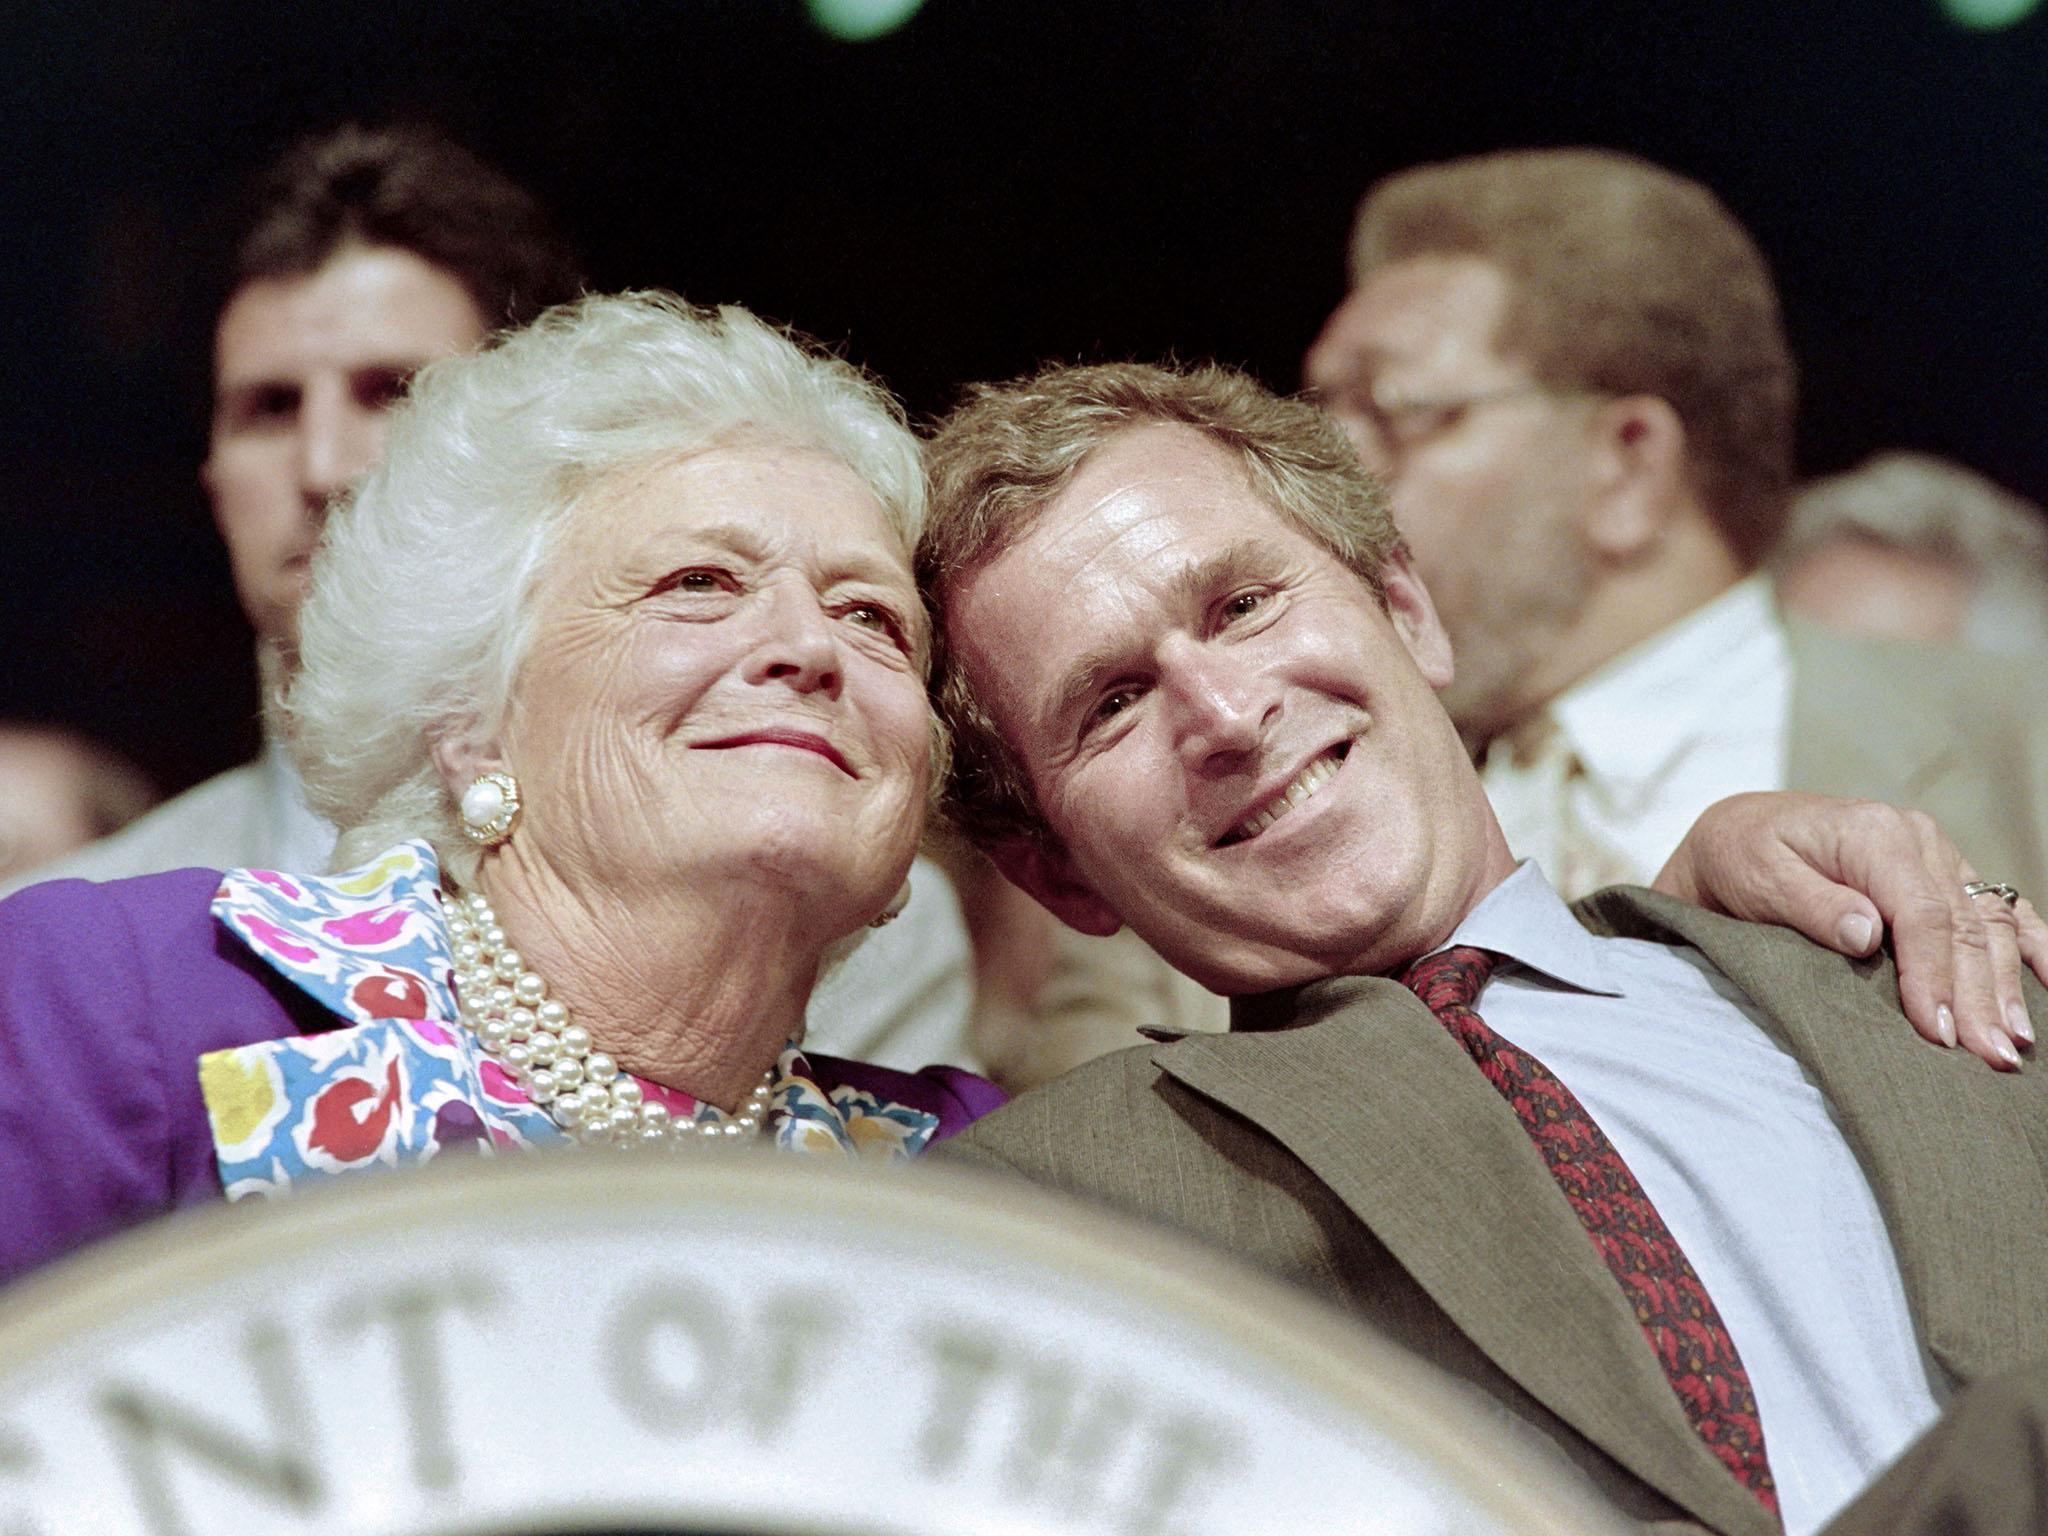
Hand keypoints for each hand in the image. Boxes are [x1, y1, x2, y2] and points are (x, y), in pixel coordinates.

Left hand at [1654, 792, 2046, 1068]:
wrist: (1740, 833)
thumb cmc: (1742, 857)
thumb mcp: (1759, 877)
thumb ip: (1813, 905)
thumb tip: (1866, 935)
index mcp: (1874, 834)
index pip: (1922, 915)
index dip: (1934, 977)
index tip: (1936, 1032)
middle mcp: (1917, 839)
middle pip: (1964, 927)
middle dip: (1979, 997)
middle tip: (1989, 1057)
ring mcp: (1938, 855)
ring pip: (1990, 924)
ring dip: (2006, 987)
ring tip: (2013, 1043)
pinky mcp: (1945, 874)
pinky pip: (2000, 909)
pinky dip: (2029, 946)